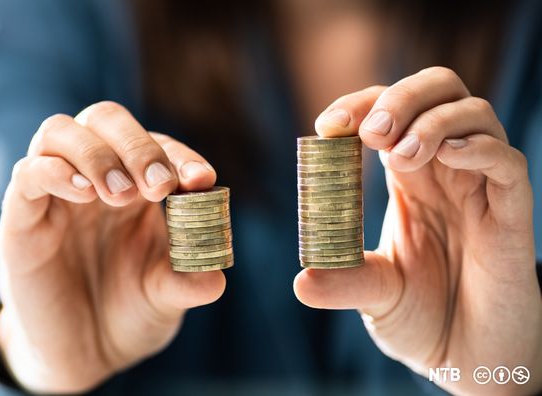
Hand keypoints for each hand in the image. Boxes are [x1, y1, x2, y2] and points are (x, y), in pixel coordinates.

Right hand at [0, 101, 224, 392]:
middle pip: (105, 119)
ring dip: (94, 153)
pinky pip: (27, 172)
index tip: (200, 180)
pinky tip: (84, 194)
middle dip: (137, 144)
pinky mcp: (21, 217)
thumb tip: (215, 278)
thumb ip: (185, 282)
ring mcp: (54, 192)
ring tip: (119, 193)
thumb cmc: (126, 312)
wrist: (80, 354)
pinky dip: (54, 172)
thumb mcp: (164, 299)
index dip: (180, 155)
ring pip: (59, 131)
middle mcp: (94, 175)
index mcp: (137, 183)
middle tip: (159, 186)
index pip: (158, 144)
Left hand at [295, 67, 541, 394]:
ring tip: (398, 152)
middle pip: (438, 92)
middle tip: (369, 131)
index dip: (360, 104)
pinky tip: (447, 155)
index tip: (326, 126)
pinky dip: (479, 148)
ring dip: (433, 120)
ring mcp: (483, 189)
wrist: (469, 362)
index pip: (388, 111)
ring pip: (475, 115)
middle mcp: (447, 171)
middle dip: (401, 97)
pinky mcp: (513, 216)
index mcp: (409, 177)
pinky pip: (508, 164)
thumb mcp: (373, 297)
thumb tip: (301, 281)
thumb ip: (343, 281)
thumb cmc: (424, 320)